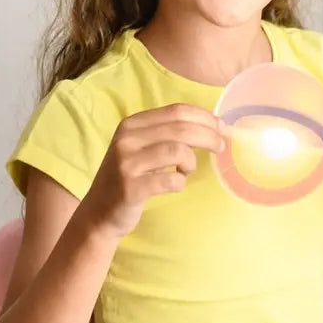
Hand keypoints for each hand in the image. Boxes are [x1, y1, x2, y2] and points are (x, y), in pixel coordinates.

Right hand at [81, 103, 224, 238]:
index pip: (176, 111)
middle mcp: (127, 138)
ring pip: (178, 151)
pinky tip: (174, 184)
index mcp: (132, 124)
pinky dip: (180, 182)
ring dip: (191, 162)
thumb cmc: (130, 177)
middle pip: (181, 128)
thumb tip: (214, 126)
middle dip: (208, 136)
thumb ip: (168, 134)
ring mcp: (127, 163)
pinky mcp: (130, 187)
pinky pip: (171, 179)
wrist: (100, 212)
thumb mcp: (143, 148)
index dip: (204, 117)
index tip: (221, 127)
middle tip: (221, 147)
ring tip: (187, 170)